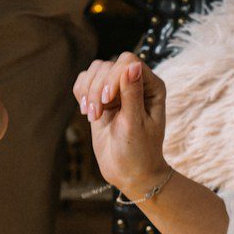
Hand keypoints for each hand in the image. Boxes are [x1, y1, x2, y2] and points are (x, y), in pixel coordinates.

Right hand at [72, 53, 170, 196]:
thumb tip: (132, 65)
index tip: (106, 101)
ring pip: (95, 70)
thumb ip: (132, 94)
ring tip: (92, 115)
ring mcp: (117, 89)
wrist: (128, 171)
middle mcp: (135, 83)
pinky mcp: (101, 97)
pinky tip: (87, 112)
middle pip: (109, 65)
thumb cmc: (138, 151)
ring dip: (88, 91)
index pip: (128, 62)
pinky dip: (81, 93)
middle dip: (98, 88)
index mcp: (152, 86)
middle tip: (96, 115)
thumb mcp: (136, 124)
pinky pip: (85, 81)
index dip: (113, 77)